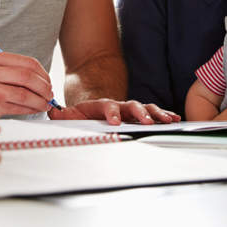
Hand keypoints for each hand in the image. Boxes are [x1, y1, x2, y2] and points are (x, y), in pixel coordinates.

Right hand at [0, 52, 55, 114]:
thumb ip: (10, 70)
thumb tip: (42, 80)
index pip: (29, 63)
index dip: (44, 74)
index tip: (48, 82)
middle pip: (28, 77)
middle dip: (44, 88)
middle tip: (50, 96)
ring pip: (23, 94)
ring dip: (39, 101)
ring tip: (44, 105)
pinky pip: (14, 108)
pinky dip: (28, 110)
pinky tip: (32, 110)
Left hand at [48, 99, 181, 125]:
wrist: (94, 105)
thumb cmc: (84, 113)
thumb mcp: (71, 113)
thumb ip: (61, 114)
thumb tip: (52, 111)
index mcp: (102, 105)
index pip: (107, 106)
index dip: (111, 113)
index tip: (114, 121)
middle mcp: (119, 106)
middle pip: (131, 105)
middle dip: (139, 112)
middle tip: (145, 121)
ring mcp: (130, 110)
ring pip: (145, 108)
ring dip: (156, 113)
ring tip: (167, 119)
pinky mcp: (139, 116)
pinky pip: (154, 114)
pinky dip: (164, 115)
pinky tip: (175, 119)